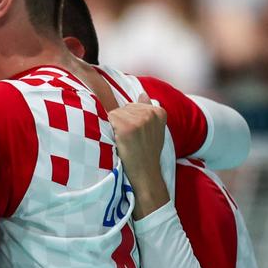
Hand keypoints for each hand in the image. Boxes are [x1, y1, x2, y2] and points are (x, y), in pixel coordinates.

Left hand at [108, 94, 170, 217]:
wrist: (145, 174)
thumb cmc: (146, 154)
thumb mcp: (154, 130)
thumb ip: (148, 110)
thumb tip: (142, 93)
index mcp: (159, 112)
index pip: (134, 104)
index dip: (129, 120)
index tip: (135, 135)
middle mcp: (151, 113)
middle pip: (123, 108)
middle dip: (122, 122)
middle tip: (130, 141)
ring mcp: (139, 119)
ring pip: (115, 113)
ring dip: (114, 126)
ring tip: (125, 142)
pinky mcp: (127, 126)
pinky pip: (108, 119)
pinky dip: (109, 130)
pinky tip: (119, 142)